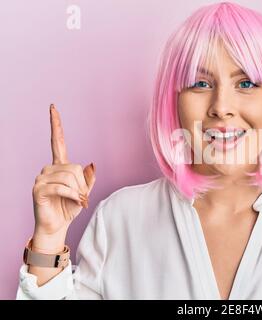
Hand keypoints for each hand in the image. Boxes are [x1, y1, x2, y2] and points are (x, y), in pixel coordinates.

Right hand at [32, 104, 95, 236]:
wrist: (56, 226)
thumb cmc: (69, 208)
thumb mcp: (84, 192)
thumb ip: (88, 178)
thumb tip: (91, 164)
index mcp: (59, 167)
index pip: (57, 141)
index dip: (56, 125)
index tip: (53, 107)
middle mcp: (48, 169)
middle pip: (74, 167)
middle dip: (83, 184)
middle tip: (83, 197)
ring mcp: (41, 178)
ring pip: (69, 177)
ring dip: (79, 191)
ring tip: (79, 201)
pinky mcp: (38, 189)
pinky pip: (62, 187)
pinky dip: (73, 195)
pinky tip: (75, 201)